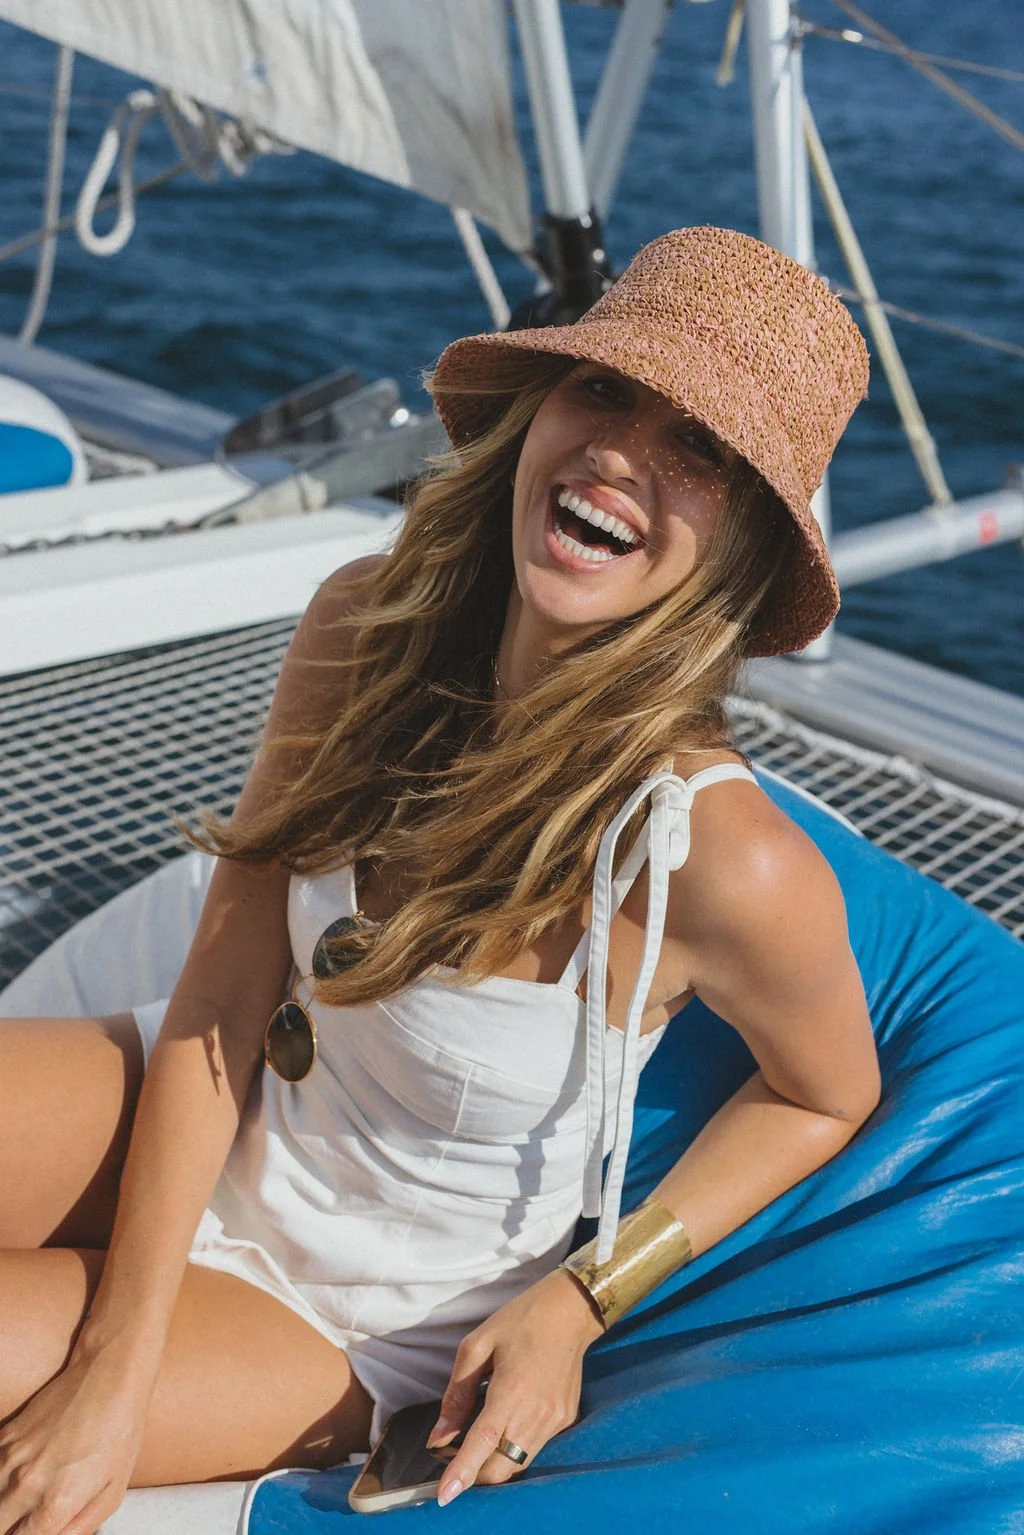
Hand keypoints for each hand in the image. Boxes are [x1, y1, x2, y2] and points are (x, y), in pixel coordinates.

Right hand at [0, 1345, 154, 1534]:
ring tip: (21, 1500)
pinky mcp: (7, 1435)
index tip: (33, 1529)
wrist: (109, 1373)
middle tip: (27, 1517)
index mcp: (56, 1503)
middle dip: (9, 1526)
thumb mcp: (113, 1491)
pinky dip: (0, 1478)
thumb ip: (78, 1528)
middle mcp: (27, 1484)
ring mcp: (12, 1457)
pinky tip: (17, 1478)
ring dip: (3, 1504)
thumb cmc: (120, 1431)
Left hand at [427, 1268, 603, 1506]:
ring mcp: (555, 1420)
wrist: (570, 1310)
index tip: (444, 1497)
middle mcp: (537, 1413)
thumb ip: (457, 1394)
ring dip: (494, 1463)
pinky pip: (534, 1448)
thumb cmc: (520, 1320)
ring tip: (476, 1443)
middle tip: (453, 1456)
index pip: (481, 1445)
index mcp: (511, 1391)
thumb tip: (440, 1436)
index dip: (461, 1474)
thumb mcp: (477, 1346)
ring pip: (518, 1464)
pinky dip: (513, 1448)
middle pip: (501, 1469)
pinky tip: (505, 1424)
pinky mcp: (565, 1419)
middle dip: (474, 1474)